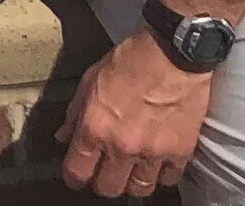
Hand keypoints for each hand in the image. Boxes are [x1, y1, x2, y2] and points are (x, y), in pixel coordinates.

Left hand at [56, 28, 212, 198]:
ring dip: (132, 183)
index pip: (77, 170)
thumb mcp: (88, 81)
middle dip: (102, 184)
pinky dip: (161, 175)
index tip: (75, 177)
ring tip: (130, 172)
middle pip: (108, 188)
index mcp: (94, 127)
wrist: (171, 55)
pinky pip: (169, 179)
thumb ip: (74, 113)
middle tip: (103, 174)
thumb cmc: (127, 62)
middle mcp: (122, 146)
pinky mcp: (180, 152)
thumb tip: (63, 136)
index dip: (73, 178)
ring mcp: (153, 152)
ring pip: (140, 189)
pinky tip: (156, 163)